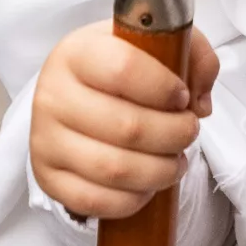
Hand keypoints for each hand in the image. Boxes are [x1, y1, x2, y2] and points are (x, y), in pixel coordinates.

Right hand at [29, 23, 219, 219]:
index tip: (183, 97)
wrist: (75, 92)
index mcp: (77, 53)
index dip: (164, 88)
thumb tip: (200, 101)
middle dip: (174, 135)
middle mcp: (53, 95)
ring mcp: (45, 139)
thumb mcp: (155, 44)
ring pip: (114, 170)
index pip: (123, 69)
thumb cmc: (119, 68)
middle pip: (126, 127)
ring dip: (160, 171)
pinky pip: (94, 201)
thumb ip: (193, 54)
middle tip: (189, 131)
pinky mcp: (47, 177)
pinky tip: (148, 184)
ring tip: (176, 160)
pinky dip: (132, 200)